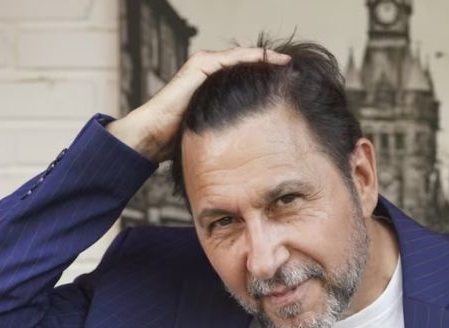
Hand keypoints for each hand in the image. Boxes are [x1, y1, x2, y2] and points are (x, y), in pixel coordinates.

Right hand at [107, 47, 291, 162]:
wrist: (152, 137)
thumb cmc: (179, 141)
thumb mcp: (215, 134)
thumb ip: (231, 130)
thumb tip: (256, 148)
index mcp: (214, 88)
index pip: (247, 79)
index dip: (268, 80)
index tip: (291, 86)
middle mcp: (210, 73)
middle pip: (247, 66)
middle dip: (271, 68)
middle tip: (296, 73)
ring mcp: (204, 66)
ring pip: (243, 58)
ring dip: (267, 60)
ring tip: (288, 64)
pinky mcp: (200, 65)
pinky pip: (233, 58)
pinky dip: (253, 58)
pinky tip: (272, 62)